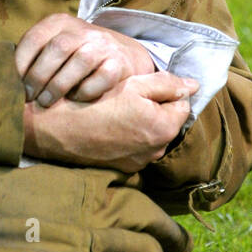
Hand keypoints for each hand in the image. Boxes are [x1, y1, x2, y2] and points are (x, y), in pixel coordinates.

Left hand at [15, 13, 156, 106]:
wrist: (121, 56)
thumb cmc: (75, 57)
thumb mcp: (54, 48)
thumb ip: (33, 58)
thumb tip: (3, 81)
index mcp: (59, 23)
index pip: (35, 38)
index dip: (21, 63)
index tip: (13, 85)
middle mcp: (83, 30)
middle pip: (58, 48)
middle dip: (39, 76)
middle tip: (29, 97)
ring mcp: (103, 45)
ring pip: (81, 61)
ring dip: (59, 85)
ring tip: (46, 102)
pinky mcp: (119, 63)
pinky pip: (103, 77)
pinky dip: (86, 91)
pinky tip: (76, 100)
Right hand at [22, 71, 199, 173]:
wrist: (57, 130)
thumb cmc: (93, 103)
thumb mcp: (132, 84)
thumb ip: (166, 83)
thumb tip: (194, 84)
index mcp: (164, 127)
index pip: (182, 103)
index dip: (164, 90)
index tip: (142, 86)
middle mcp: (157, 150)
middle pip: (167, 120)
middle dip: (154, 107)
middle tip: (126, 97)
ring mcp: (140, 162)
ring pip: (150, 134)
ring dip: (141, 123)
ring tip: (115, 112)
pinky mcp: (124, 169)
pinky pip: (135, 147)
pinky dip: (128, 137)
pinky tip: (109, 127)